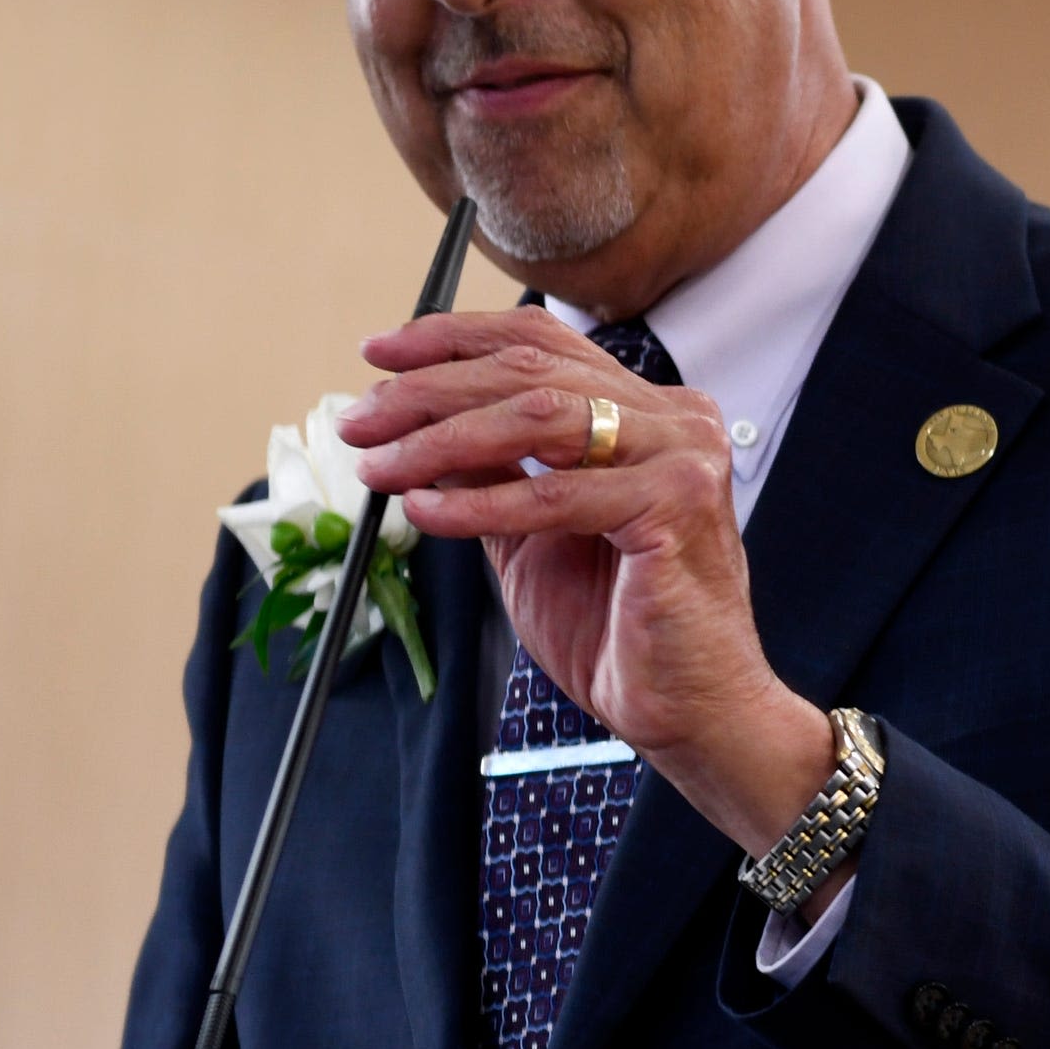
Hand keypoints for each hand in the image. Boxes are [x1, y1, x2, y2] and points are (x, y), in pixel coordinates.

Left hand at [338, 308, 832, 861]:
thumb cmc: (619, 630)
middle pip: (532, 371)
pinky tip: (424, 510)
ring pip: (538, 416)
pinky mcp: (674, 505)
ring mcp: (681, 456)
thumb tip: (416, 425)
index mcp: (648, 412)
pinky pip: (554, 493)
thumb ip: (490, 473)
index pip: (542, 344)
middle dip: (429, 391)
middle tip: (360, 423)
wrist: (689, 709)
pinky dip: (478, 502)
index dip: (454, 340)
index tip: (378, 354)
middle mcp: (674, 418)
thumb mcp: (530, 536)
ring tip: (380, 465)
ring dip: (441, 438)